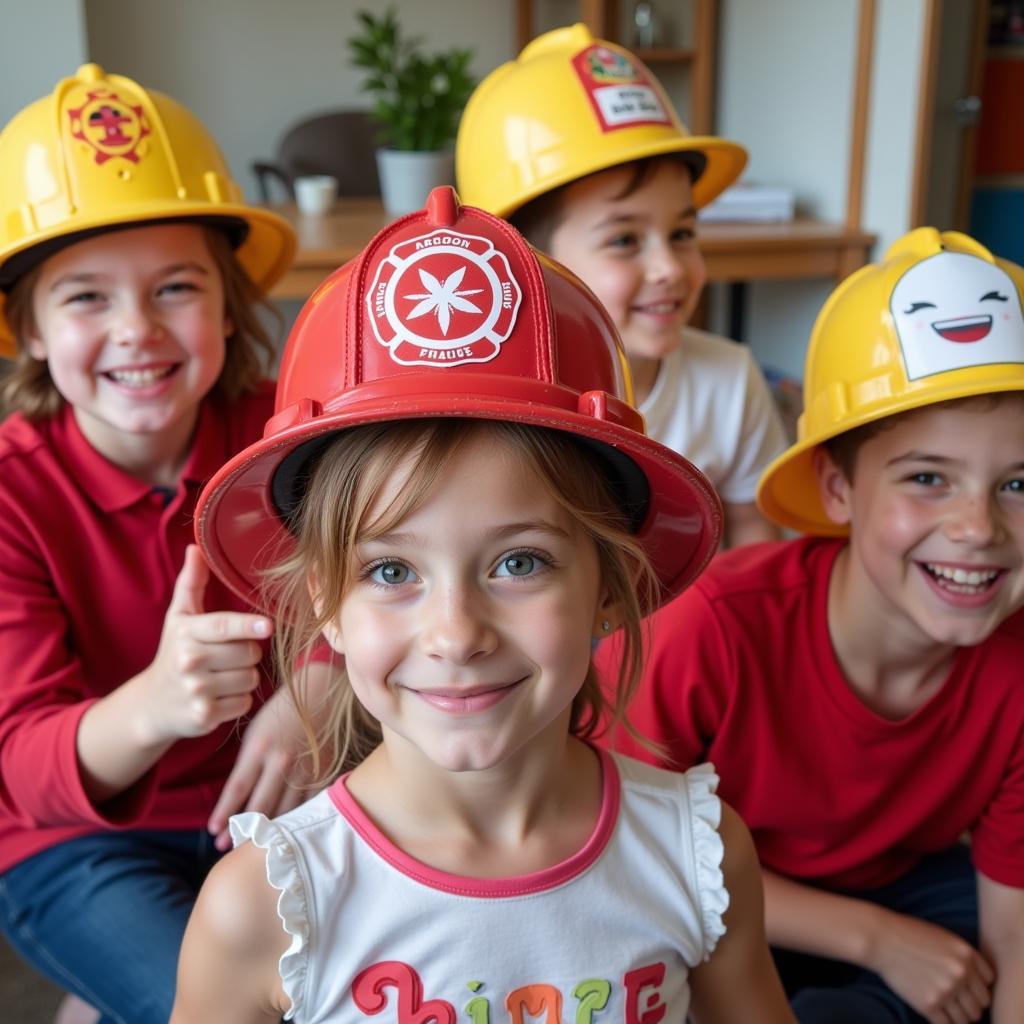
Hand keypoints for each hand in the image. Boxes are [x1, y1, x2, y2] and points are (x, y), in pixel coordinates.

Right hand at [140, 545, 270, 744]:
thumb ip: (191, 583)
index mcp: (186, 633)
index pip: (221, 627)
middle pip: (248, 653)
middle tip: (229, 656)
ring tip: (223, 675)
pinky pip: (245, 702)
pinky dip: (239, 700)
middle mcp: (188, 661)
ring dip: (245, 676)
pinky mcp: (204, 716)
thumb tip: (196, 547)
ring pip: (250, 678)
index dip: (247, 625)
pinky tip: (220, 696)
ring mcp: (195, 691)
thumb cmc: (174, 652)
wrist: (152, 704)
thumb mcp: (179, 617)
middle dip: (247, 653)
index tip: (267, 625)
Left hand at [207, 686, 313, 850]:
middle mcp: (281, 761)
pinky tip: (287, 833)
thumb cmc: (281, 711)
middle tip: (226, 848)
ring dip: (267, 831)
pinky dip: (296, 819)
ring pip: (284, 810)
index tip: (213, 832)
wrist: (320, 693)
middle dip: (240, 830)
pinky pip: (308, 804)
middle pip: (259, 806)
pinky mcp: (322, 772)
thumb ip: (246, 763)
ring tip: (252, 847)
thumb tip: (237, 796)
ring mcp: (304, 769)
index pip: (237, 788)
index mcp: (259, 748)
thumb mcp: (255, 732)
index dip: (224, 813)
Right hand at [866, 910, 993, 1022]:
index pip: (989, 983)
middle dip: (970, 1004)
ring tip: (945, 1009)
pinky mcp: (929, 1004)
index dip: (978, 987)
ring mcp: (946, 990)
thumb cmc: (908, 934)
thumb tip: (977, 982)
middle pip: (980, 1004)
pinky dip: (943, 1022)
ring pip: (967, 1019)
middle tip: (955, 1002)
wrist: (880, 938)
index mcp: (967, 955)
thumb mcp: (943, 937)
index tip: (966, 987)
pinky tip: (934, 1013)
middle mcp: (961, 973)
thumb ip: (963, 957)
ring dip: (959, 1017)